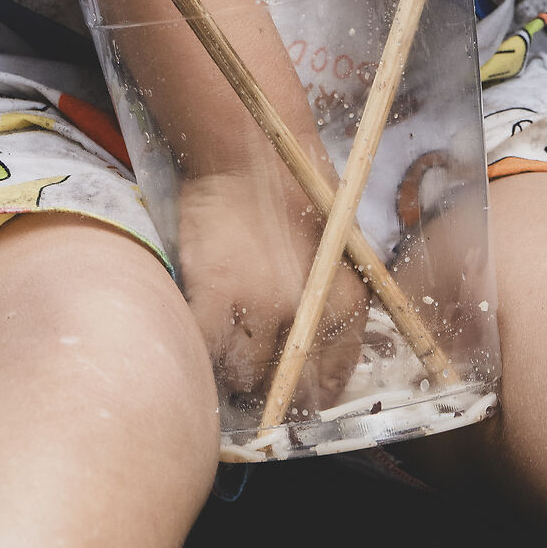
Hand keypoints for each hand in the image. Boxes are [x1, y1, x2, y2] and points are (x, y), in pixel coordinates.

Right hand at [176, 162, 368, 413]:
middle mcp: (307, 311)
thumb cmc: (301, 188)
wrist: (254, 149)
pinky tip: (199, 342)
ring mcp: (258, 304)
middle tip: (255, 387)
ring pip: (241, 373)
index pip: (334, 375)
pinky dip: (199, 351)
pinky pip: (203, 346)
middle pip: (286, 383)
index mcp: (347, 301)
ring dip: (232, 373)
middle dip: (271, 392)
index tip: (297, 398)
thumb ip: (335, 300)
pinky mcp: (214, 291)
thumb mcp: (343, 246)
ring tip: (225, 361)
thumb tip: (322, 349)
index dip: (313, 395)